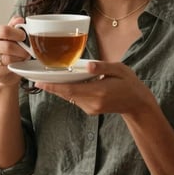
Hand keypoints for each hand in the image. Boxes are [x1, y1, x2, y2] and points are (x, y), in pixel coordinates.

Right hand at [0, 16, 28, 84]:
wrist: (6, 66)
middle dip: (21, 49)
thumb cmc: (9, 47)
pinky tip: (17, 65)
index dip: (18, 34)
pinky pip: (6, 69)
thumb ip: (15, 25)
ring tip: (23, 57)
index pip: (4, 30)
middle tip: (27, 51)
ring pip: (8, 58)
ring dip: (19, 59)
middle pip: (7, 46)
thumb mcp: (12, 34)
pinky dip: (14, 67)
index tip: (24, 37)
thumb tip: (19, 19)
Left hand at [35, 61, 151, 115]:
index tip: (39, 83)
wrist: (137, 103)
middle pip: (66, 94)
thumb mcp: (119, 69)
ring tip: (46, 78)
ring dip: (58, 89)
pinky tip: (63, 83)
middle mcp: (92, 102)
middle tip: (36, 78)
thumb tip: (88, 65)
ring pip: (69, 97)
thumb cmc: (129, 83)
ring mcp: (91, 108)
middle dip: (51, 86)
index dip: (53, 87)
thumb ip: (102, 67)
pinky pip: (75, 99)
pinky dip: (67, 91)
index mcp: (98, 91)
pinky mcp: (91, 109)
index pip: (70, 90)